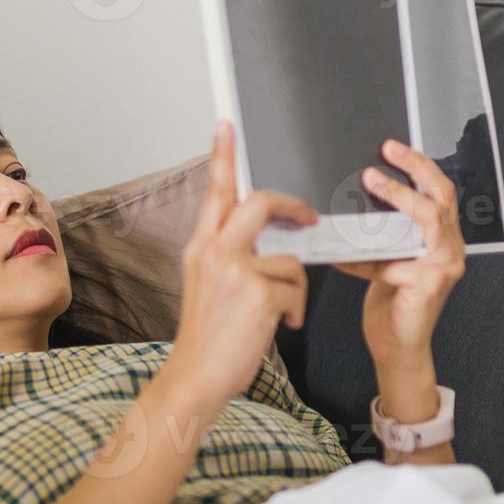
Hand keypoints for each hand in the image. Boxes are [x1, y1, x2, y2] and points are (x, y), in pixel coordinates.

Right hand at [163, 121, 318, 407]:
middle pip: (259, 202)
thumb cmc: (207, 338)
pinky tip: (280, 326)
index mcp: (201, 247)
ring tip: (280, 313)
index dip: (222, 156)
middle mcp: (214, 251)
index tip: (226, 126)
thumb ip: (231, 257)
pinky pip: (295, 288)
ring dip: (294, 288)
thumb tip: (272, 242)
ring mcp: (235, 270)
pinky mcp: (258, 293)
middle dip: (292, 205)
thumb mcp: (208, 286)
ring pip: (288, 258)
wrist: (196, 377)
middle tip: (307, 215)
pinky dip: (295, 309)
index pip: (215, 191)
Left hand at [333, 138, 466, 387]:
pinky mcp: (429, 284)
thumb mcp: (387, 259)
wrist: (396, 347)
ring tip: (370, 182)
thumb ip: (383, 235)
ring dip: (397, 196)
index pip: (440, 192)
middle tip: (386, 152)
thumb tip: (354, 206)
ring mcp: (445, 266)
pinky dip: (363, 257)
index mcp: (443, 240)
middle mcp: (451, 249)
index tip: (392, 149)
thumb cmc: (393, 304)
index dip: (419, 167)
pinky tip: (342, 257)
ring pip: (426, 217)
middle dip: (414, 168)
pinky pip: (393, 258)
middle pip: (441, 195)